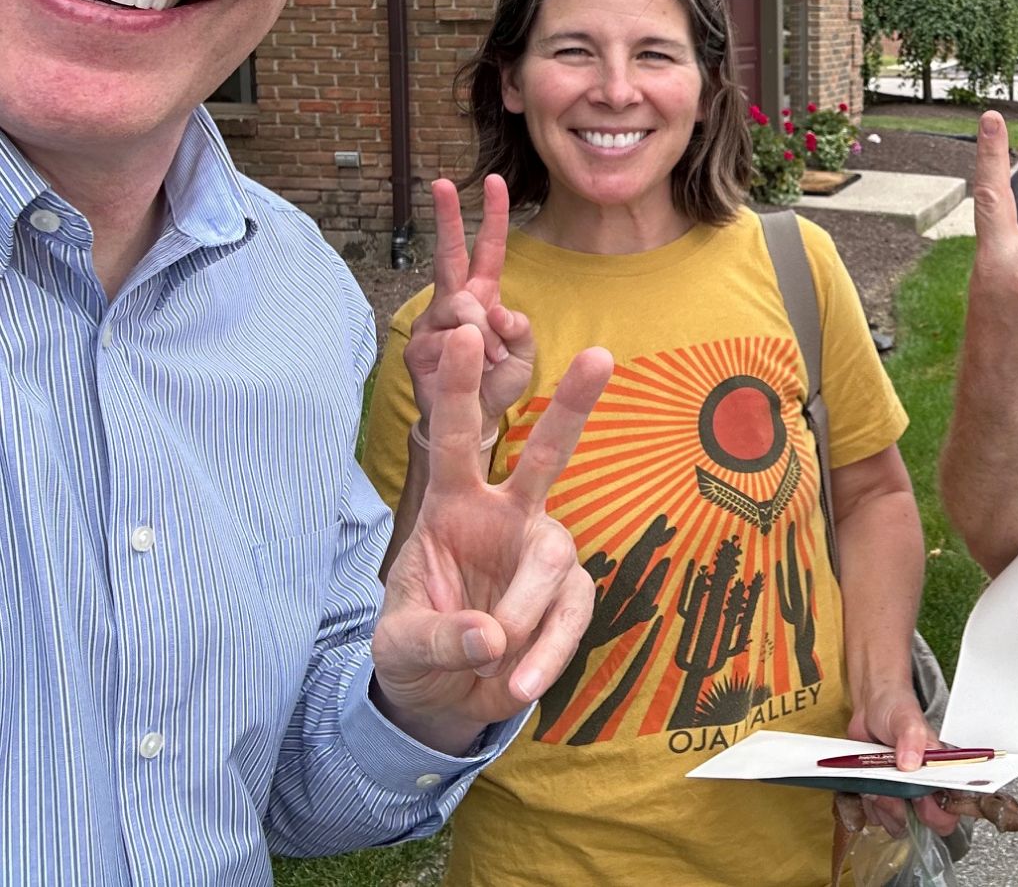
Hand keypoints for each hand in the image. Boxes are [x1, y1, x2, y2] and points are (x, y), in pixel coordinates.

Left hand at [373, 323, 611, 752]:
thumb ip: (440, 637)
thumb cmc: (417, 648)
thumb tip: (492, 635)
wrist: (446, 698)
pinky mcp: (566, 597)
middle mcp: (504, 518)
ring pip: (554, 557)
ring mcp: (541, 554)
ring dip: (528, 607)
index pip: (453, 439)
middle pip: (545, 456)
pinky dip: (545, 656)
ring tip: (495, 659)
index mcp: (451, 507)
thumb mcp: (402, 645)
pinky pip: (568, 617)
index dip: (457, 390)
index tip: (462, 336)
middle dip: (572, 407)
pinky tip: (516, 686)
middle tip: (600, 356)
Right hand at [405, 176, 537, 438]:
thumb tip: (499, 310)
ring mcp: (432, 321)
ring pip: (462, 306)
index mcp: (483, 294)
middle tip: (442, 182)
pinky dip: (470, 353)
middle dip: (447, 217)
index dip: (493, 215)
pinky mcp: (417, 346)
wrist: (472, 422)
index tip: (493, 181)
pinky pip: (449, 337)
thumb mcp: (523, 355)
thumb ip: (519, 330)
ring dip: (486, 333)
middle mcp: (454, 300)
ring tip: (495, 360)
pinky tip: (473, 369)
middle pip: (450, 253)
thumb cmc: (495, 382)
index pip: (488, 249)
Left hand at [845, 681, 956, 835]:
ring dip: (879, 807)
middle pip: (919, 823)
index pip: (949, 808)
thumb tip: (911, 763)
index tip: (918, 801)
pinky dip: (865, 805)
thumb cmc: (895, 708)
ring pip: (894, 822)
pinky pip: (873, 816)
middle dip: (899, 811)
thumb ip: (912, 737)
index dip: (936, 814)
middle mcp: (922, 787)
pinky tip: (863, 783)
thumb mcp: (906, 717)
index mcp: (938, 772)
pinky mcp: (881, 795)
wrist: (870, 705)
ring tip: (873, 781)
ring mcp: (901, 793)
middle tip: (888, 788)